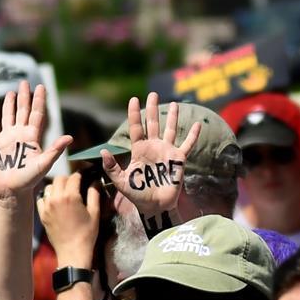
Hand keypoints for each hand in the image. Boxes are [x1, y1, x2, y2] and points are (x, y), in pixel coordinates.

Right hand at [0, 81, 71, 200]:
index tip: (41, 86)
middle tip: (24, 82)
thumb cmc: (29, 180)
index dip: (39, 100)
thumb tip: (70, 137)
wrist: (12, 190)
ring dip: (9, 105)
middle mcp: (20, 135)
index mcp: (31, 137)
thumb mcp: (44, 164)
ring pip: (8, 117)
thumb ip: (55, 150)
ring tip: (10, 93)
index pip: (36, 114)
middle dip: (24, 96)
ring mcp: (7, 139)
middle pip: (23, 111)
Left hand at [37, 174, 99, 268]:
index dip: (81, 174)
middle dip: (68, 179)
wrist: (72, 252)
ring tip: (65, 193)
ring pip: (49, 187)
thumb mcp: (94, 212)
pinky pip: (41, 198)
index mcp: (70, 196)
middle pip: (60, 178)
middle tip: (75, 185)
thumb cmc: (86, 234)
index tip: (84, 176)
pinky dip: (47, 197)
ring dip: (57, 187)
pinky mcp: (42, 214)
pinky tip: (55, 202)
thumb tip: (95, 181)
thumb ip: (94, 194)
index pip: (74, 176)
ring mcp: (47, 206)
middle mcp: (56, 198)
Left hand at [101, 92, 199, 215]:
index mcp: (138, 150)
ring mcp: (166, 152)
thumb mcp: (121, 182)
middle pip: (153, 123)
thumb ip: (112, 167)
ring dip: (172, 116)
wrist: (155, 206)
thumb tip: (102, 151)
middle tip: (152, 93)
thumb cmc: (137, 195)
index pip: (136, 128)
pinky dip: (192, 135)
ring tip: (174, 102)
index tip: (133, 99)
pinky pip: (187, 144)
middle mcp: (153, 147)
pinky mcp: (178, 159)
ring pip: (170, 129)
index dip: (134, 114)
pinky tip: (197, 124)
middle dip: (152, 109)